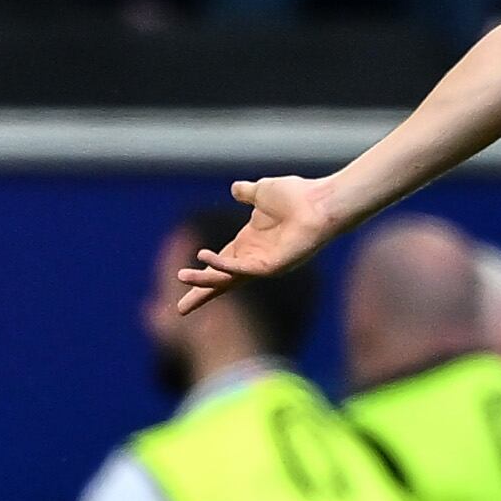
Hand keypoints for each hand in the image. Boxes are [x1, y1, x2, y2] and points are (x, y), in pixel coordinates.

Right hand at [175, 175, 341, 312]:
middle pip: (221, 280)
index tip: (181, 281)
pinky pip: (242, 269)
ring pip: (227, 278)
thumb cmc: (298, 196)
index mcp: (250, 244)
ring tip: (181, 276)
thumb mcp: (262, 192)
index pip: (220, 263)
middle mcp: (254, 258)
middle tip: (180, 311)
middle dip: (200, 293)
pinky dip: (223, 265)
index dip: (202, 273)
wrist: (320, 202)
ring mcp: (263, 264)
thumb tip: (236, 189)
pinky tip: (205, 258)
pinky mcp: (272, 266)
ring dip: (204, 280)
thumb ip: (247, 193)